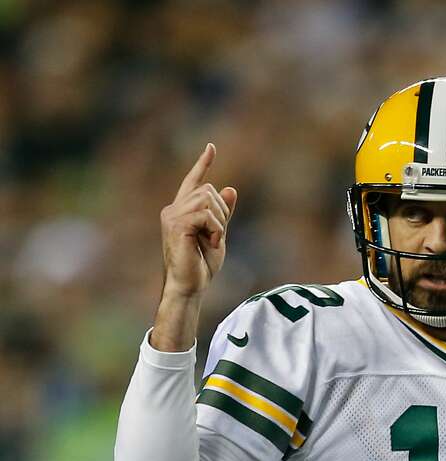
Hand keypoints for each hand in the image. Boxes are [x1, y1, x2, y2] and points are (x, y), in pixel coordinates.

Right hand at [151, 144, 236, 351]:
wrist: (189, 286)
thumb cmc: (201, 265)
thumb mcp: (218, 235)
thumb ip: (222, 213)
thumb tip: (229, 189)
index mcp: (182, 210)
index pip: (193, 181)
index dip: (203, 164)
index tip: (211, 147)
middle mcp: (173, 209)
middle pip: (209, 191)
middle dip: (222, 212)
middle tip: (216, 237)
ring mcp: (172, 215)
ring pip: (208, 200)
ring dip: (219, 223)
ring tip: (211, 241)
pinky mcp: (177, 224)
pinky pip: (207, 215)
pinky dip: (216, 230)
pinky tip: (211, 243)